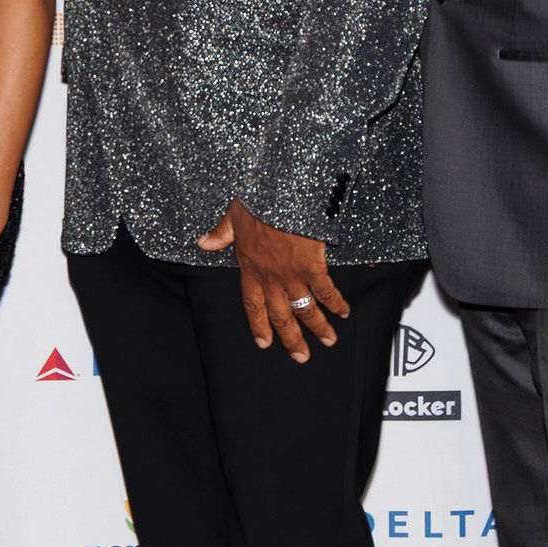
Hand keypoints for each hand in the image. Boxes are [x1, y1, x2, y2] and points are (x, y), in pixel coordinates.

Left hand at [192, 199, 344, 360]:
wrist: (279, 191)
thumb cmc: (257, 200)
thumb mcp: (232, 215)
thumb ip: (221, 233)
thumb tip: (205, 242)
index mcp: (250, 267)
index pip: (252, 305)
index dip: (259, 325)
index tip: (264, 342)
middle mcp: (270, 276)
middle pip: (281, 315)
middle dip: (291, 338)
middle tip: (300, 355)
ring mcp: (292, 274)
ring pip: (304, 308)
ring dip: (317, 327)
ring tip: (328, 340)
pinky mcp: (312, 265)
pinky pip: (325, 291)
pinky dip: (336, 303)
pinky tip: (343, 312)